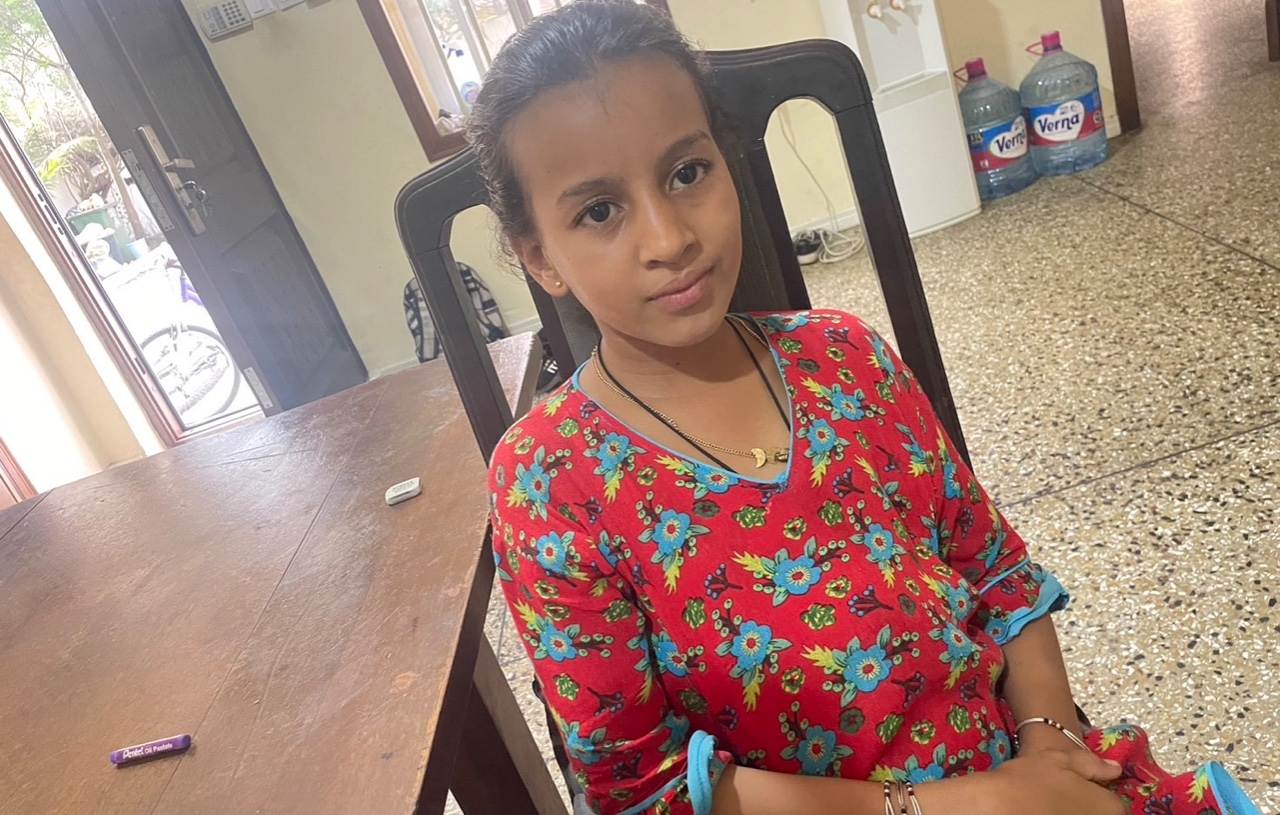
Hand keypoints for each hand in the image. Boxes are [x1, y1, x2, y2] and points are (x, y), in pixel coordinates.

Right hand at [987, 749, 1124, 814]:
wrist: (997, 809)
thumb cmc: (1028, 780)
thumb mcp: (1057, 760)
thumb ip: (1090, 764)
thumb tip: (1115, 769)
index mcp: (1108, 806)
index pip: (1115, 806)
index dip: (1096, 796)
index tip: (1077, 792)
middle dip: (1088, 808)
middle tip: (1063, 801)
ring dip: (1074, 813)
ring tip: (1051, 808)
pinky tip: (1042, 813)